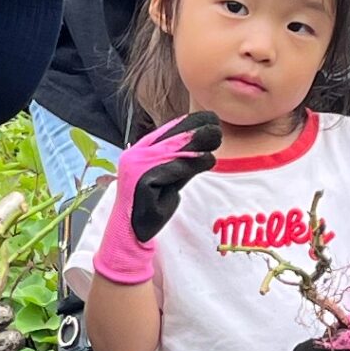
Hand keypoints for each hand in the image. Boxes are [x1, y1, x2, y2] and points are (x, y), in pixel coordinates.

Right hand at [89, 111, 224, 284]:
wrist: (132, 232)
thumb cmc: (151, 206)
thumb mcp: (170, 180)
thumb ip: (181, 164)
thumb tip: (203, 148)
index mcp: (140, 151)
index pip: (166, 132)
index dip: (188, 124)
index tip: (209, 118)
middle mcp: (135, 155)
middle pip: (169, 138)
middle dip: (195, 130)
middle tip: (217, 126)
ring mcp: (136, 167)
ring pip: (172, 151)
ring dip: (196, 145)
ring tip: (216, 140)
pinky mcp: (141, 181)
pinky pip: (170, 169)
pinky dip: (190, 164)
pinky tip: (207, 160)